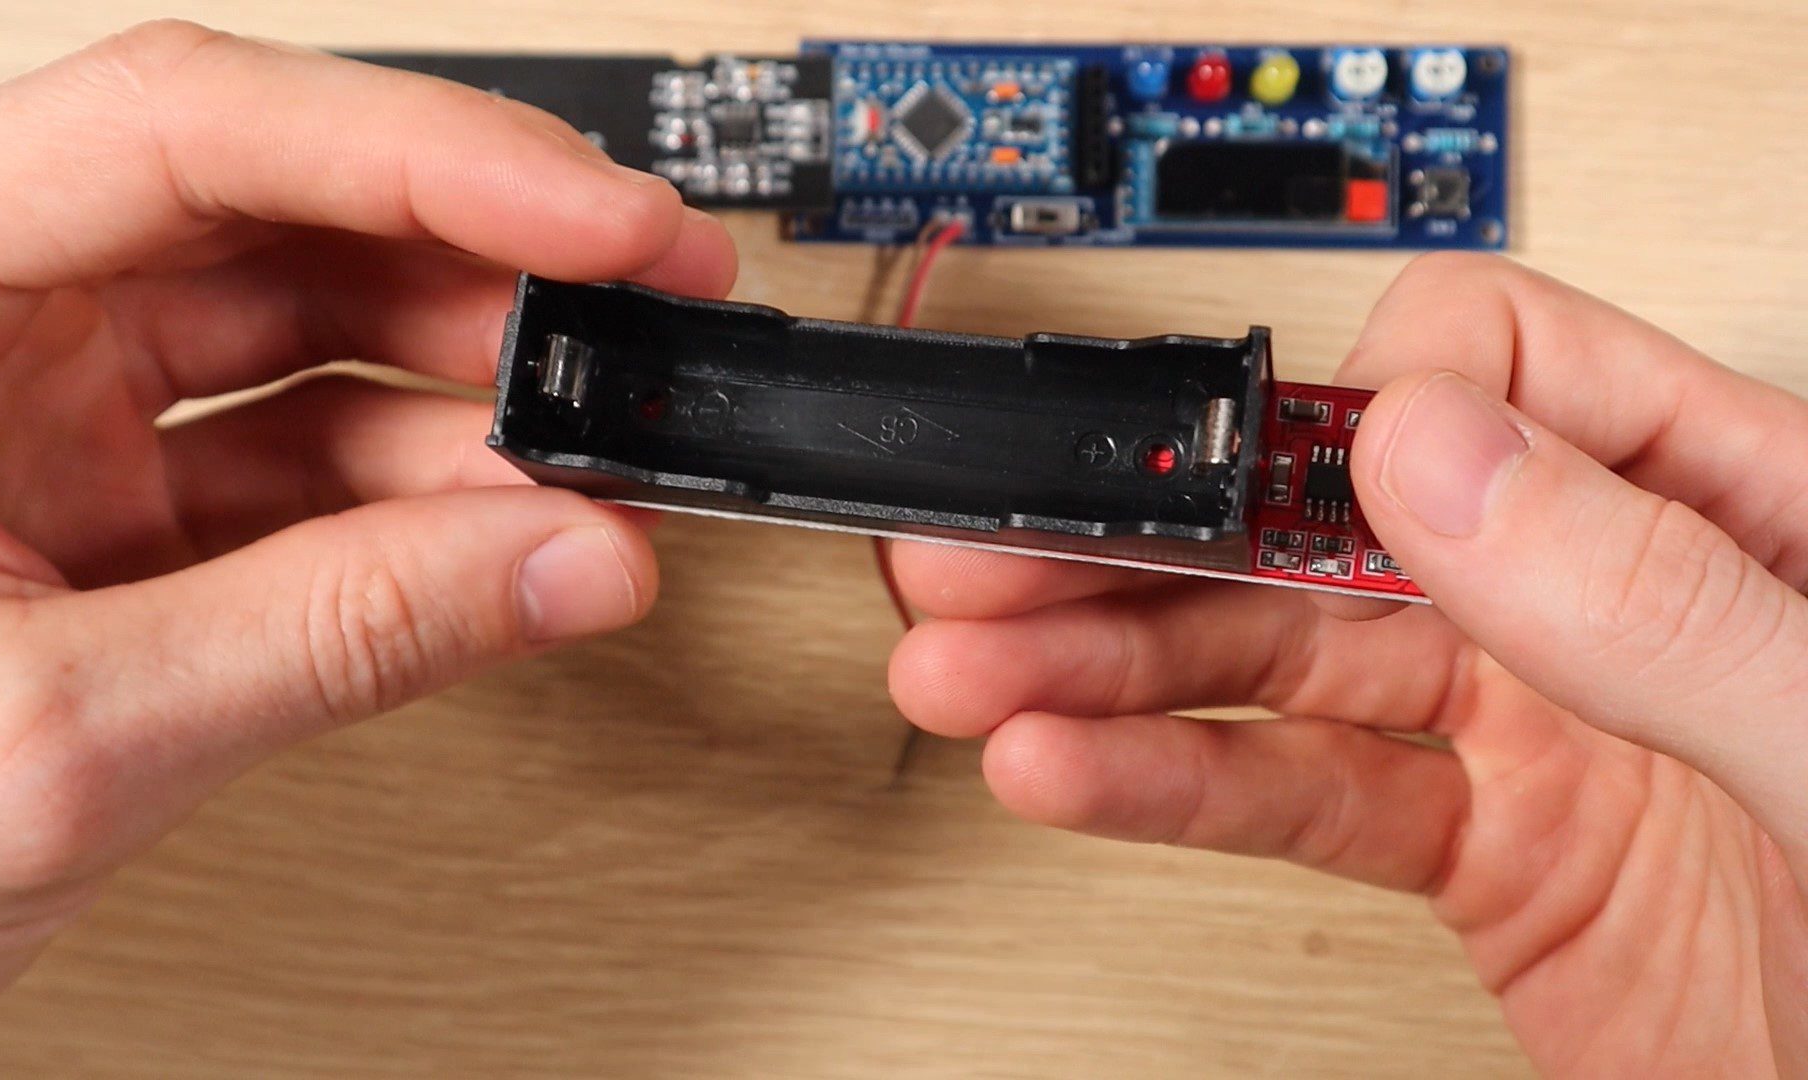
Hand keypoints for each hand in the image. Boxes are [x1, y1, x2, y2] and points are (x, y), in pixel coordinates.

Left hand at [0, 21, 734, 1070]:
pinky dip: (431, 497)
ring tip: (597, 449)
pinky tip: (521, 526)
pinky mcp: (110, 519)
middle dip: (478, 251)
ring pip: (308, 335)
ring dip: (472, 386)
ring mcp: (42, 423)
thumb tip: (560, 556)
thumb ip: (331, 635)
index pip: (177, 137)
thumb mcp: (52, 739)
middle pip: (269, 211)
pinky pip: (307, 466)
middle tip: (640, 297)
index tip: (587, 219)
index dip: (413, 156)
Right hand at [887, 254, 1807, 1076]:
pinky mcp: (1489, 859)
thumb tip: (1438, 453)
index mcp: (1727, 506)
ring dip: (1110, 668)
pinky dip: (1173, 786)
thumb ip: (1652, 590)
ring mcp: (1541, 731)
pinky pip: (1302, 797)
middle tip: (992, 564)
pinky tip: (1074, 769)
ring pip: (1279, 665)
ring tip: (975, 677)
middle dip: (1143, 546)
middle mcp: (1610, 598)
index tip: (1215, 488)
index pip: (1481, 374)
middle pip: (1326, 529)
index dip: (1333, 419)